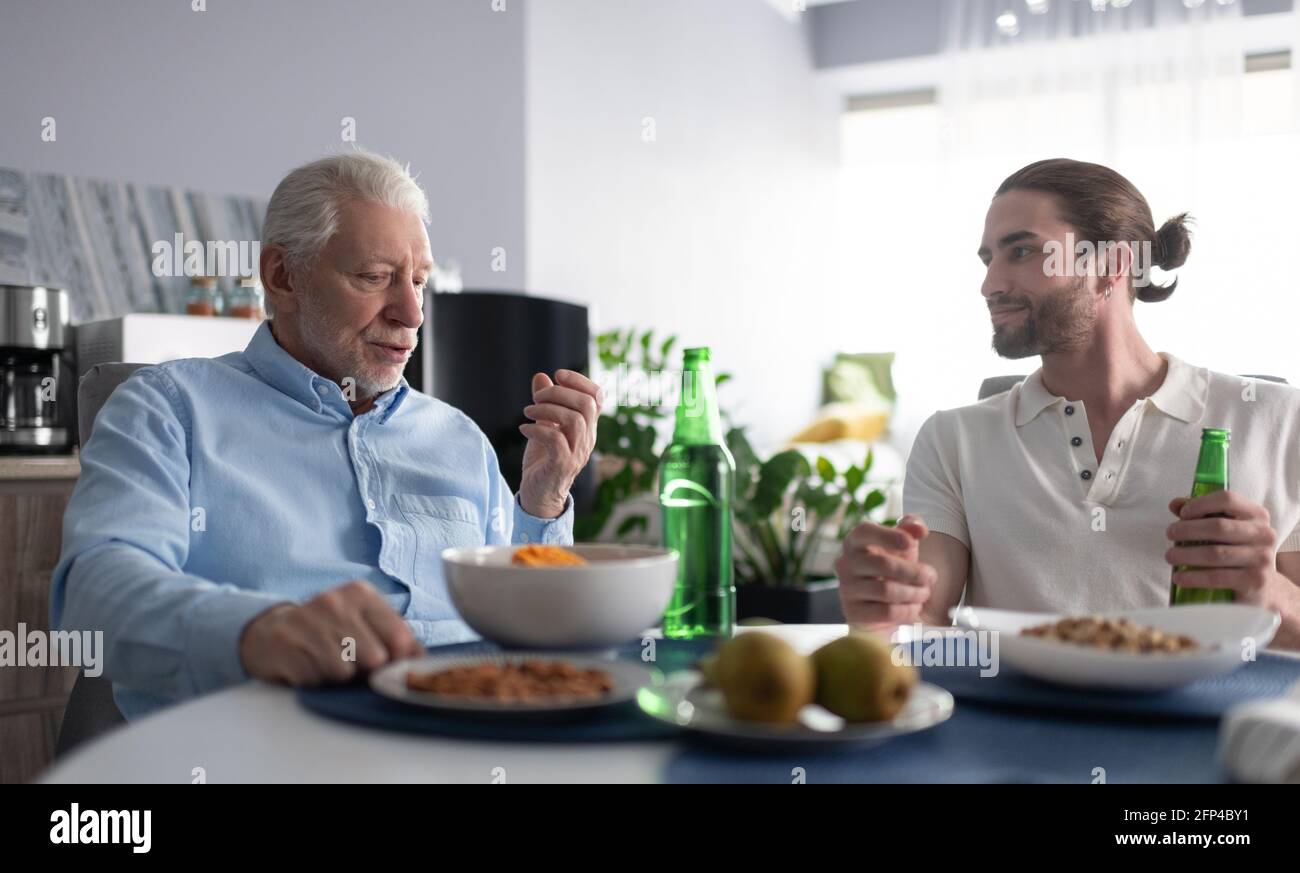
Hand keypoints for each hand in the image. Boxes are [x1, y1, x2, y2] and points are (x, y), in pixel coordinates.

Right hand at [239, 580, 423, 685]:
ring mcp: (307, 621)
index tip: (389, 667)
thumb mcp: (362, 622)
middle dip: (366, 671)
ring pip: (344, 672)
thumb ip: (396, 638)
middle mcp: (335, 602)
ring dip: (338, 679)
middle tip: (351, 665)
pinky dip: (314, 682)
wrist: (270, 632)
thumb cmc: (328, 631)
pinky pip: (315, 680)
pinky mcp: (284, 645)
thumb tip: (424, 662)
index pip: (400, 636)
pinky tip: (307, 667)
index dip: (399, 661)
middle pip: (375, 659)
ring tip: (326, 664)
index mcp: (361, 594)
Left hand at [519, 369, 600, 518]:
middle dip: (559, 393)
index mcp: (586, 427)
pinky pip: (555, 440)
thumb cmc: (543, 460)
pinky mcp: (563, 465)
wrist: (539, 495)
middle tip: (536, 398)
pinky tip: (523, 429)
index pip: (597, 397)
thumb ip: (545, 403)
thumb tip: (541, 376)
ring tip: (527, 412)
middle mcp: (587, 439)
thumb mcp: (543, 426)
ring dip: (546, 410)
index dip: (580, 380)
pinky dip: (537, 429)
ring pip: (574, 420)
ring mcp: (577, 453)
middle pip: (587, 405)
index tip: (558, 376)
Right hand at [835, 514, 936, 627]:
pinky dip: (907, 611)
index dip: (888, 535)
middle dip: (914, 572)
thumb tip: (920, 529)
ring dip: (914, 593)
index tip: (910, 543)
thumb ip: (911, 529)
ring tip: (924, 593)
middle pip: (883, 564)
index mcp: (855, 542)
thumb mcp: (902, 546)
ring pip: (887, 590)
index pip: (864, 531)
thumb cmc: (891, 568)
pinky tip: (913, 607)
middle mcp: (845, 563)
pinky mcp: (853, 613)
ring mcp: (846, 589)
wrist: (879, 605)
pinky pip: (887, 612)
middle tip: (931, 577)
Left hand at [1165, 491, 1284, 606]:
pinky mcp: (1255, 580)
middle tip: (1169, 534)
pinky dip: (1194, 577)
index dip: (1201, 504)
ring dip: (1186, 554)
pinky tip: (1179, 577)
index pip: (1227, 499)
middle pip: (1218, 526)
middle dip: (1188, 530)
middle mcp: (1264, 534)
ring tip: (1169, 556)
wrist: (1263, 586)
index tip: (1182, 513)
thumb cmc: (1237, 551)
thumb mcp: (1225, 528)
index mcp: (1257, 515)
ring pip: (1215, 553)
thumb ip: (1201, 514)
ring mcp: (1262, 558)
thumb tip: (1174, 504)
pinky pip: (1217, 577)